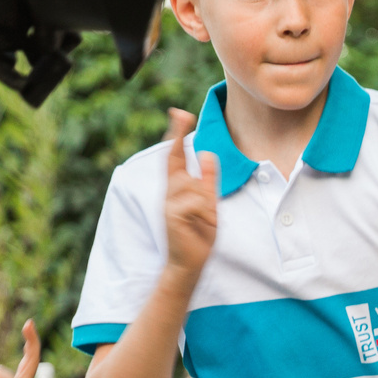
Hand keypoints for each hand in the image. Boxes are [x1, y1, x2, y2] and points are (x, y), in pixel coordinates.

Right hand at [160, 108, 219, 278]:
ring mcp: (168, 204)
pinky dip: (204, 210)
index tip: (179, 114)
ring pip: (192, 185)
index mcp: (177, 190)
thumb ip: (208, 182)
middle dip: (177, 137)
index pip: (175, 157)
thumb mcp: (208, 204)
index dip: (176, 135)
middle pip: (175, 161)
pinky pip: (194, 202)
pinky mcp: (172, 215)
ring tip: (206, 219)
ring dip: (205, 200)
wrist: (189, 264)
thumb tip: (208, 154)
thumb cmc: (198, 236)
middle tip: (181, 113)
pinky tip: (204, 224)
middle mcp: (169, 194)